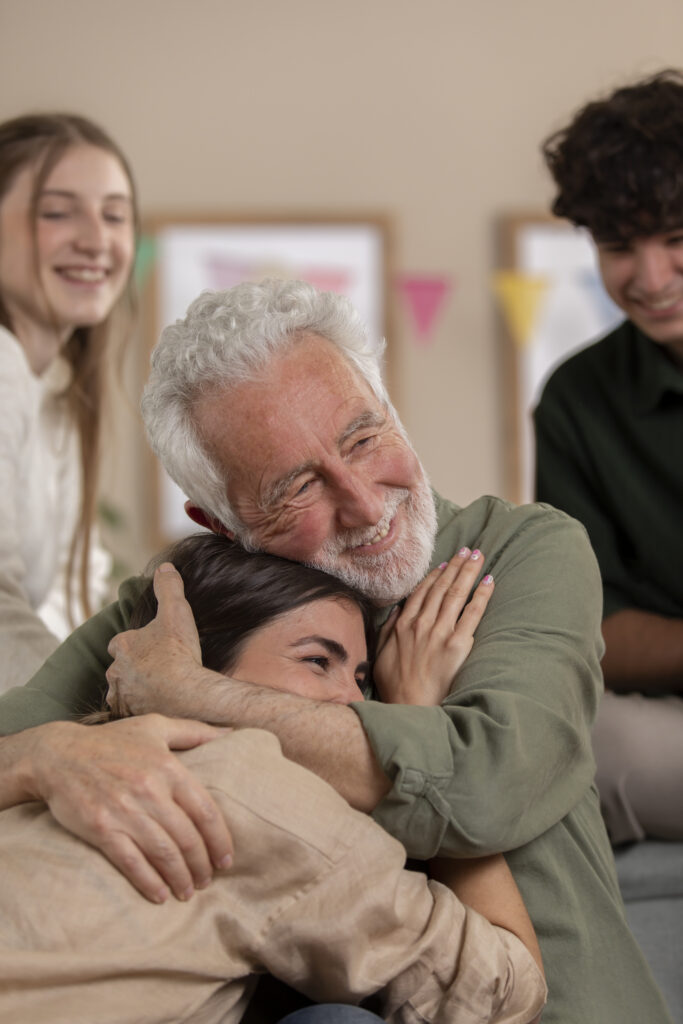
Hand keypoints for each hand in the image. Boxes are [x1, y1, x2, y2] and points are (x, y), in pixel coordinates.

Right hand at [25, 714, 233, 902]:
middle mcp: (150, 790)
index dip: (220, 840)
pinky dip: (149, 883)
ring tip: (188, 891)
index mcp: (169, 768)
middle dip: (202, 865)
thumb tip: (231, 734)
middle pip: (187, 838)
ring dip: (180, 878)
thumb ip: (195, 731)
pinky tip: (160, 895)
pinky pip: (132, 862)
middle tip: (208, 880)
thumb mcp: (155, 727)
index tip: (226, 859)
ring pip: (164, 854)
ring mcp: (125, 811)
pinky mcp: (102, 829)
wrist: (58, 754)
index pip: (205, 811)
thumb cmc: (111, 741)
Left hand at [106, 563, 214, 717]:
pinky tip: (156, 708)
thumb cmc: (179, 654)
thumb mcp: (177, 612)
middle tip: (157, 670)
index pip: (121, 643)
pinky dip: (139, 709)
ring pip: (123, 691)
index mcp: (123, 646)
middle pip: (120, 668)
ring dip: (135, 690)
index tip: (153, 648)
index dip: (136, 644)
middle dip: (133, 669)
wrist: (187, 695)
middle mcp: (115, 672)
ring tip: (158, 691)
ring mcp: (121, 696)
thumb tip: (165, 567)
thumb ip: (169, 588)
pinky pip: (129, 712)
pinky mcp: (128, 716)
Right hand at [373, 547, 493, 704]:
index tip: (445, 562)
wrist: (409, 707)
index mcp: (403, 624)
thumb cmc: (395, 685)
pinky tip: (489, 580)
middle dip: (456, 565)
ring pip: (456, 593)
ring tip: (478, 556)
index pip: (422, 592)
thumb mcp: (381, 654)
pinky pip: (472, 613)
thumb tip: (396, 611)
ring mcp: (440, 632)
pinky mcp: (457, 645)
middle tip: (468, 549)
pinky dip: (481, 594)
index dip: (436, 575)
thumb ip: (388, 630)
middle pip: (442, 587)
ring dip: (468, 571)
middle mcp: (422, 623)